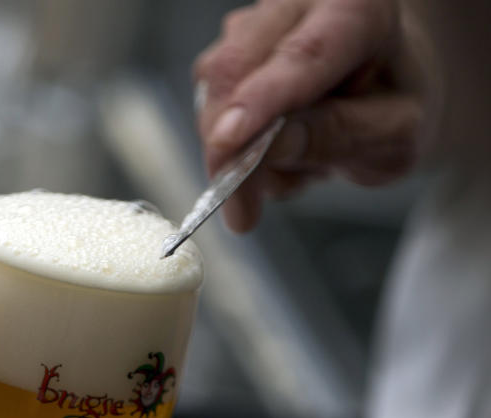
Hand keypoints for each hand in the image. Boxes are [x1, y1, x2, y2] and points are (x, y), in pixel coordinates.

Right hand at [194, 0, 429, 231]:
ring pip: (212, 91)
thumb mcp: (392, 135)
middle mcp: (298, 3)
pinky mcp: (226, 50)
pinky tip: (272, 153)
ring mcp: (254, 24)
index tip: (228, 143)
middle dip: (226, 146)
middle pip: (235, 69)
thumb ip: (338, 135)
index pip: (303, 55)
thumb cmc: (394, 104)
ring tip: (292, 171)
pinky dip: (231, 146)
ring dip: (235, 151)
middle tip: (242, 212)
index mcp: (358, 8)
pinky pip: (208, 105)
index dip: (260, 101)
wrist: (381, 87)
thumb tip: (272, 144)